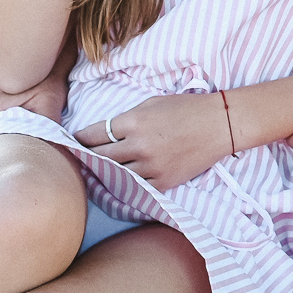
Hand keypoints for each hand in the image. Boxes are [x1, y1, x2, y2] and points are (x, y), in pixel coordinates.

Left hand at [72, 90, 230, 190]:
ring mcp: (151, 167)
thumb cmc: (186, 108)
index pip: (94, 135)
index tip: (73, 142)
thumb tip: (106, 132)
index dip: (79, 139)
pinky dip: (125, 186)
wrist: (219, 124)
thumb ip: (127, 119)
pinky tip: (116, 185)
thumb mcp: (151, 103)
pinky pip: (136, 189)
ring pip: (115, 175)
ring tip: (92, 174)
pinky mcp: (163, 182)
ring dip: (103, 174)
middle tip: (77, 159)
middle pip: (100, 157)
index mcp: (133, 122)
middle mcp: (138, 146)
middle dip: (86, 157)